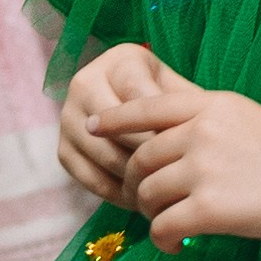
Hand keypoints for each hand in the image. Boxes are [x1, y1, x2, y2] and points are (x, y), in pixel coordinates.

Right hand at [57, 43, 173, 197]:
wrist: (134, 113)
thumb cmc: (167, 102)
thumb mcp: (179, 93)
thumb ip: (186, 107)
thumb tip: (197, 134)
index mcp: (119, 62)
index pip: (139, 98)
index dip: (161, 129)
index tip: (182, 150)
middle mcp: (84, 82)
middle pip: (117, 128)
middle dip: (147, 155)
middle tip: (173, 177)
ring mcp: (68, 117)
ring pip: (103, 155)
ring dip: (132, 177)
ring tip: (161, 190)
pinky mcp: (63, 149)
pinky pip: (89, 178)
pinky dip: (115, 193)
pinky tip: (139, 198)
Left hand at [118, 77, 260, 250]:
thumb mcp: (250, 120)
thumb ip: (210, 125)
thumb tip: (175, 145)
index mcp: (212, 105)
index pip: (147, 106)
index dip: (115, 119)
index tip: (93, 128)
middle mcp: (201, 132)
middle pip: (141, 158)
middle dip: (137, 184)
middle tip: (148, 204)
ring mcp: (203, 169)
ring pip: (147, 194)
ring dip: (149, 214)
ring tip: (167, 226)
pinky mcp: (209, 209)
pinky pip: (162, 226)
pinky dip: (162, 241)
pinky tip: (176, 249)